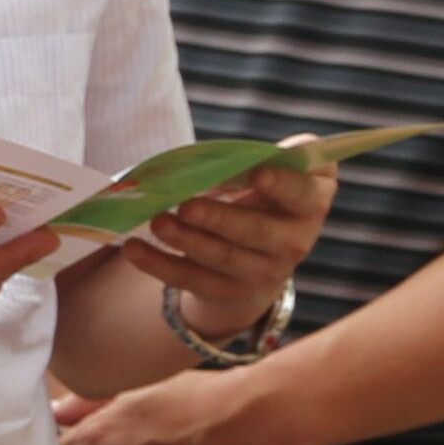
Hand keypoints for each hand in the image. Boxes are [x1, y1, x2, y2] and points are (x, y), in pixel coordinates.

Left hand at [132, 142, 334, 337]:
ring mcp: (262, 272)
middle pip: (258, 232)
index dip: (283, 185)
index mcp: (310, 204)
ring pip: (223, 258)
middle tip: (186, 205)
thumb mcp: (279, 170)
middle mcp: (295, 242)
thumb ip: (271, 156)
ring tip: (157, 221)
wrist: (260, 251)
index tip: (258, 173)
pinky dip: (159, 264)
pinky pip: (191, 279)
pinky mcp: (227, 290)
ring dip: (186, 240)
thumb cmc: (266, 194)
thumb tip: (238, 154)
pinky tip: (133, 248)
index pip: (303, 195)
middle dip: (221, 219)